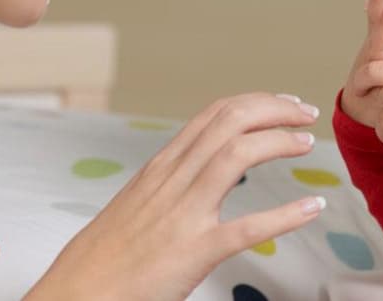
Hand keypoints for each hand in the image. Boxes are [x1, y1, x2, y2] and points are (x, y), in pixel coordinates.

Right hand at [24, 93, 322, 300]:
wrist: (71, 297)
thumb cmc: (101, 260)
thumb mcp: (133, 205)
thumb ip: (167, 184)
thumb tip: (195, 169)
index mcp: (160, 169)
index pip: (214, 115)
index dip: (256, 102)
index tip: (285, 102)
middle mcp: (171, 181)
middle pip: (230, 122)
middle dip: (275, 110)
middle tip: (307, 114)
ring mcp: (182, 214)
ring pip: (237, 155)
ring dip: (278, 141)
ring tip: (306, 143)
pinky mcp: (192, 253)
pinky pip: (246, 227)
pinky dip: (284, 215)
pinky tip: (311, 208)